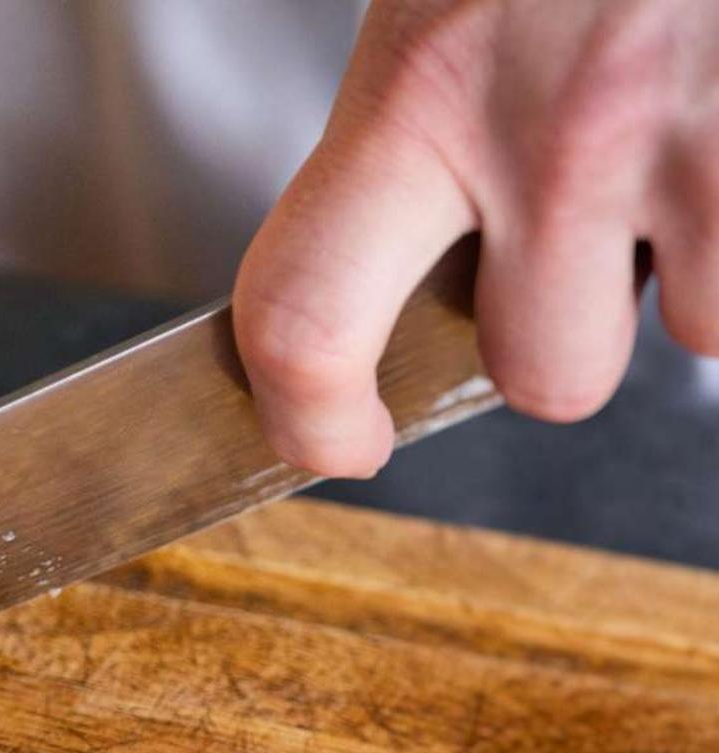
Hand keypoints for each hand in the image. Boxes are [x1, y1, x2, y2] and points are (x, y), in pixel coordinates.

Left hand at [234, 0, 715, 476]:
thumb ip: (410, 125)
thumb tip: (385, 261)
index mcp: (419, 85)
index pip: (303, 315)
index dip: (308, 415)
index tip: (334, 438)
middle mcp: (562, 132)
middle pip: (549, 377)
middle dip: (557, 333)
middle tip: (568, 236)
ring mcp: (709, 136)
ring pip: (705, 329)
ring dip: (692, 264)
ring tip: (676, 135)